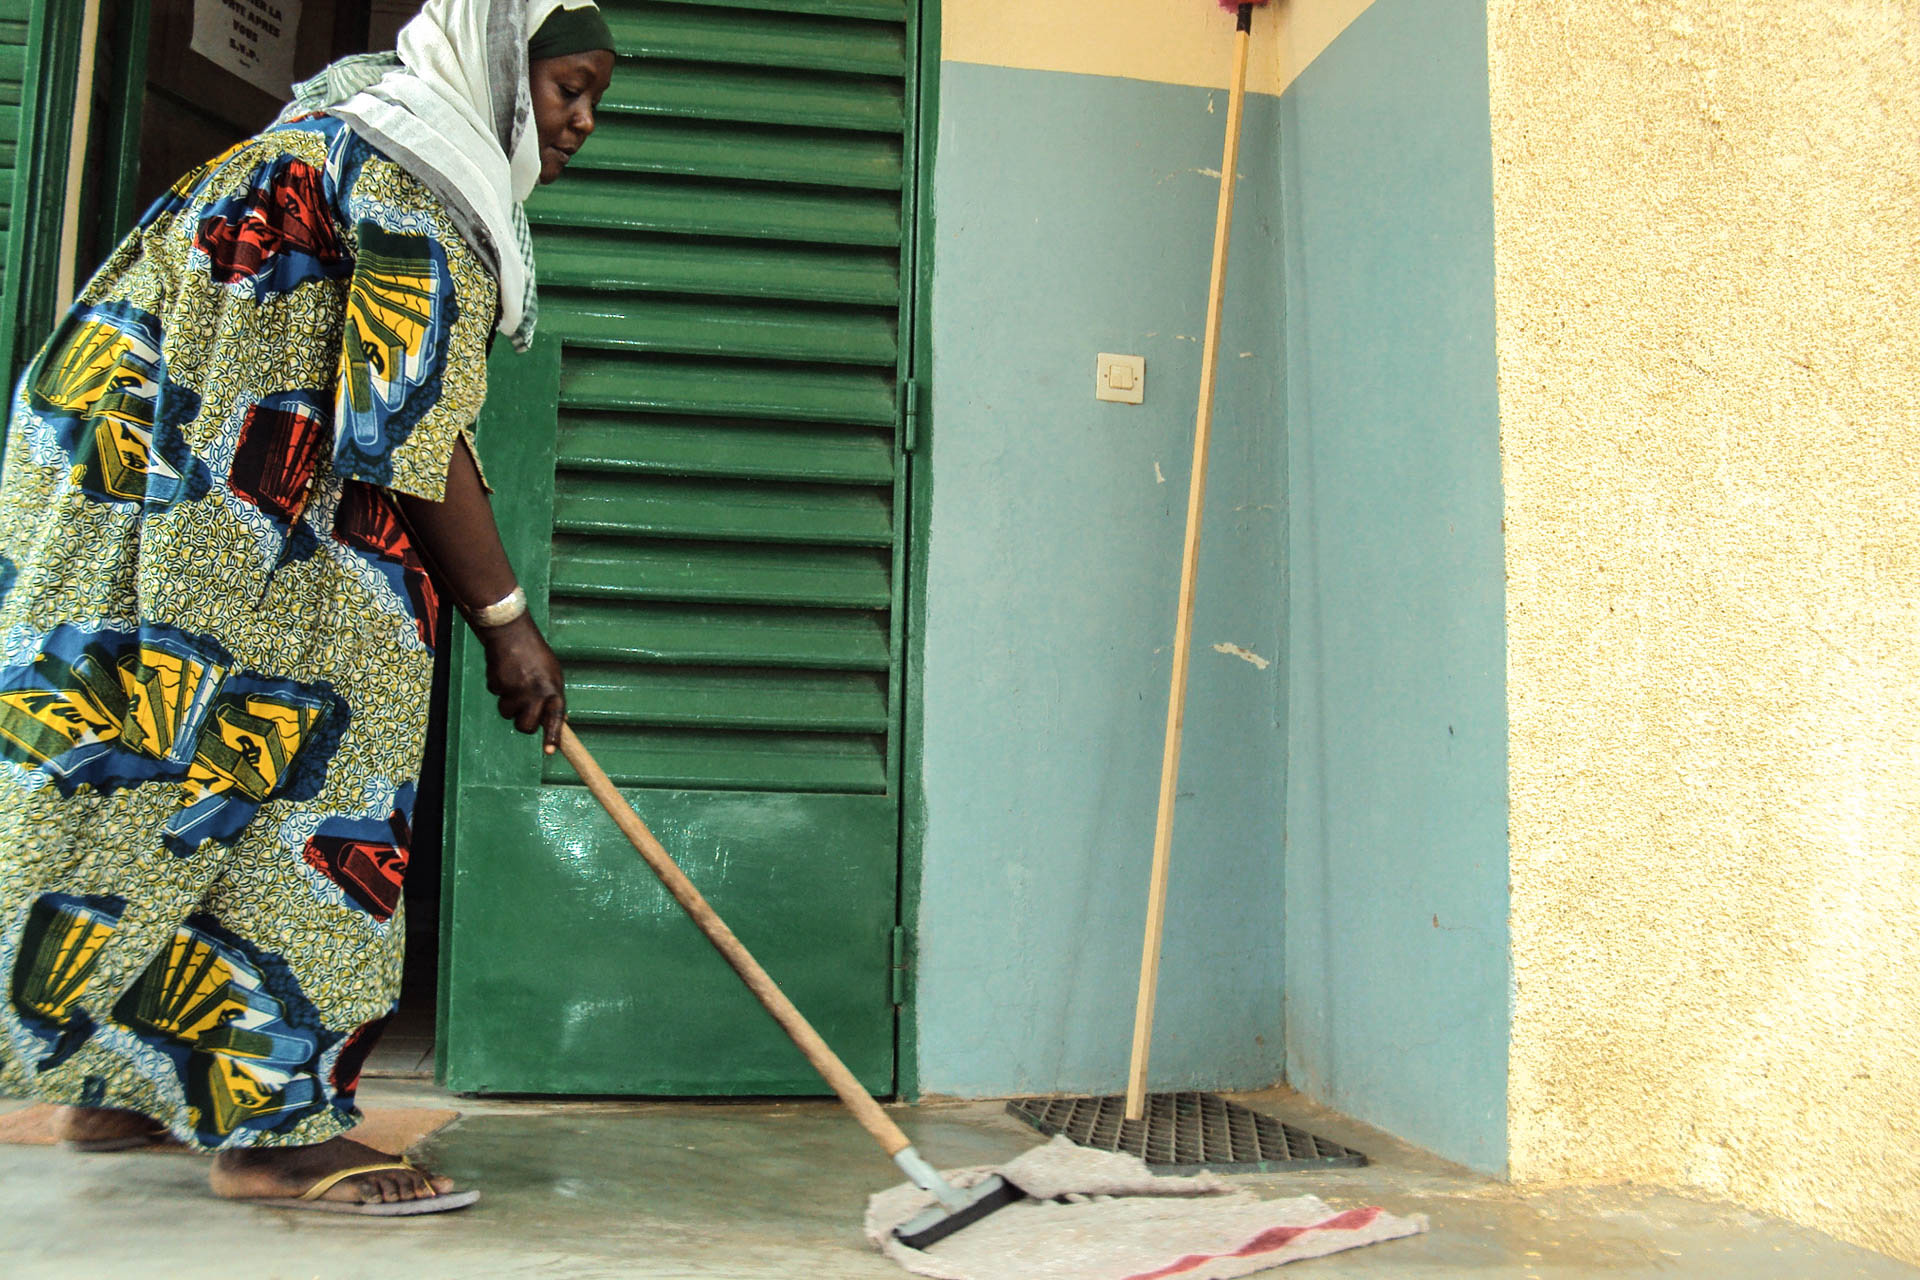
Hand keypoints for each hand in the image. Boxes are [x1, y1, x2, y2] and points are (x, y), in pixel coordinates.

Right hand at [478, 613, 565, 752]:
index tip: (549, 751)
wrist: (512, 634)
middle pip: (525, 726)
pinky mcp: (498, 684)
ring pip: (507, 712)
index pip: (555, 718)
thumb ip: (555, 697)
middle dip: (522, 724)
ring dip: (509, 703)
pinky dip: (499, 687)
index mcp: (552, 689)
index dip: (552, 735)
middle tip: (523, 712)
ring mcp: (515, 689)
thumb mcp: (553, 674)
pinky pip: (497, 695)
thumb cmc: (536, 655)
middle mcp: (535, 692)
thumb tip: (562, 720)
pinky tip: (505, 672)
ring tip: (515, 682)